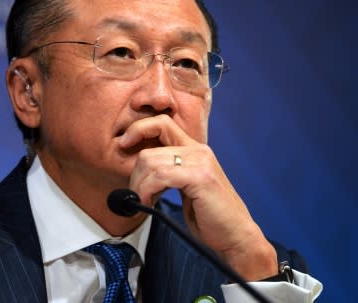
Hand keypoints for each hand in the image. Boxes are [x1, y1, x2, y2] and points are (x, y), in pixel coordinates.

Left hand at [118, 115, 277, 280]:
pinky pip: (160, 175)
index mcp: (194, 149)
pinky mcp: (200, 176)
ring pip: (150, 161)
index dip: (138, 129)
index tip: (123, 144)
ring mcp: (201, 161)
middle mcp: (198, 150)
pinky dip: (147, 190)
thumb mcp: (184, 186)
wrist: (236, 237)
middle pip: (149, 146)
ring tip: (144, 200)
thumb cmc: (209, 216)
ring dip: (140, 185)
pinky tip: (149, 202)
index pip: (161, 123)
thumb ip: (168, 171)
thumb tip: (138, 168)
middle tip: (136, 192)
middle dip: (135, 172)